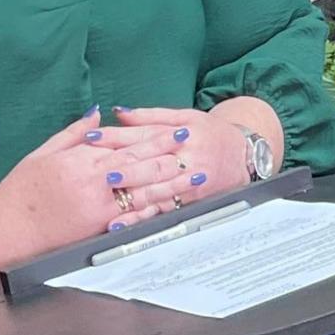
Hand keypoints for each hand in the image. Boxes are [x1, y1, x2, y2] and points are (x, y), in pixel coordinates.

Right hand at [0, 108, 207, 288]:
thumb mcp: (44, 153)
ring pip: (142, 193)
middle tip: (193, 150)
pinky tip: (170, 205)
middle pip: (140, 167)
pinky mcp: (96, 229)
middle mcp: (92, 182)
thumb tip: (97, 112)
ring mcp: (97, 207)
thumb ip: (75, 133)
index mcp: (80, 160)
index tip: (175, 131)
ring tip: (193, 176)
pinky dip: (152, 211)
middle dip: (169, 157)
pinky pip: (131, 218)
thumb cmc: (21, 191)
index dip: (154, 138)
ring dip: (171, 184)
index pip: (126, 145)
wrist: (5, 229)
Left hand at [108, 106, 252, 208]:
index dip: (116, 137)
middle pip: (148, 163)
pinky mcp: (189, 202)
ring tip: (104, 197)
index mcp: (183, 134)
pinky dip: (140, 217)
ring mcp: (188, 183)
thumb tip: (119, 112)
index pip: (143, 135)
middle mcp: (186, 159)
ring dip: (128, 195)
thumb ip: (151, 116)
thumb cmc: (211, 134)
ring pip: (154, 189)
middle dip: (120, 166)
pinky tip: (122, 222)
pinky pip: (161, 211)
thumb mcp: (186, 116)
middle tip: (94, 169)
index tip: (90, 137)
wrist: (243, 156)